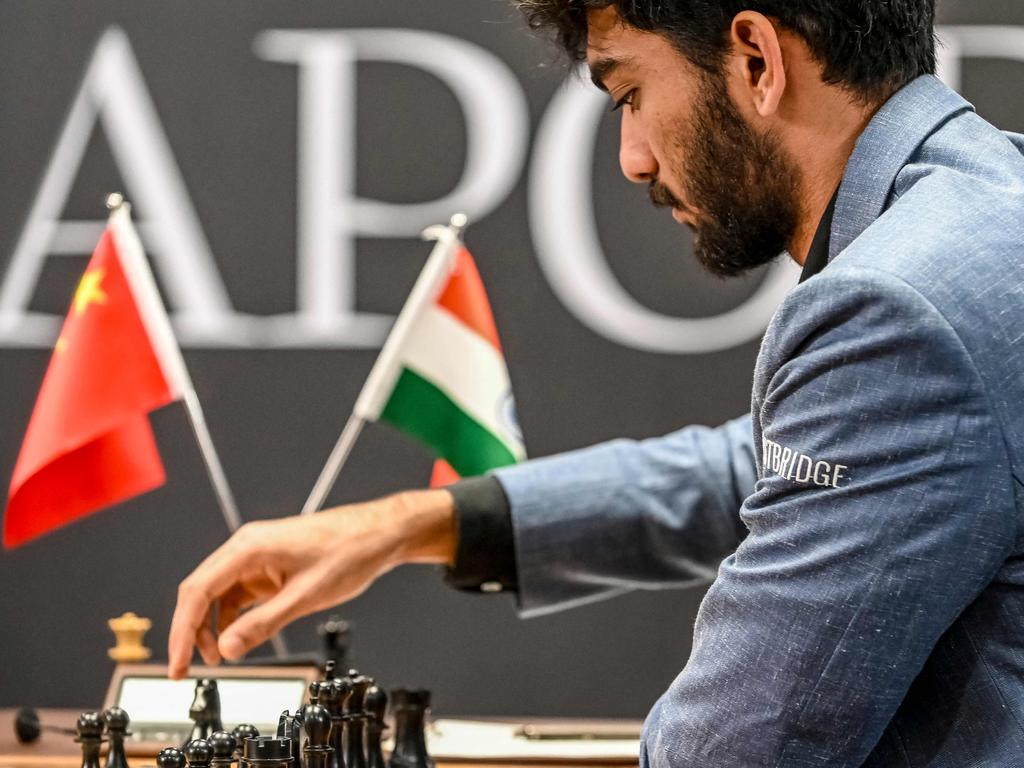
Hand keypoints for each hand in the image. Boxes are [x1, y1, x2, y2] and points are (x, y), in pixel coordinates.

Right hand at [167, 489, 455, 677]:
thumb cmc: (348, 552)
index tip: (177, 663)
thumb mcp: (305, 597)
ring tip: (221, 657)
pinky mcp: (268, 566)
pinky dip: (234, 617)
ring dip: (213, 626)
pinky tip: (241, 638)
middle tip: (189, 670)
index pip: (197, 590)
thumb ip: (263, 624)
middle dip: (191, 632)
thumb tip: (227, 649)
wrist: (377, 534)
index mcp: (248, 547)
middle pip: (200, 591)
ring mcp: (256, 556)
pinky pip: (239, 594)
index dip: (181, 631)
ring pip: (218, 595)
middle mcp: (246, 548)